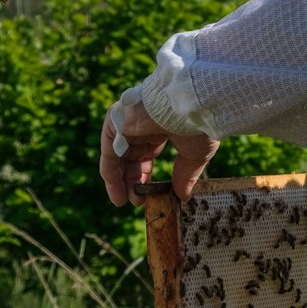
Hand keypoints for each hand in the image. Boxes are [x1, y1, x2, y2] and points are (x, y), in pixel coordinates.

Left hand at [100, 95, 219, 205]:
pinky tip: (117, 190)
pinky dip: (111, 171)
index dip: (145, 175)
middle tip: (136, 202)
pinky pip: (109, 150)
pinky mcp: (116, 121)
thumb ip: (185, 174)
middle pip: (129, 156)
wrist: (191, 105)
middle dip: (132, 180)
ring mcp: (127, 121)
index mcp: (159, 127)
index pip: (145, 153)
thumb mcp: (194, 154)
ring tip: (123, 202)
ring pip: (116, 155)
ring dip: (119, 180)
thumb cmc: (197, 125)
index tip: (149, 195)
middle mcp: (140, 123)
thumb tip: (184, 196)